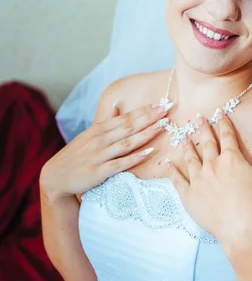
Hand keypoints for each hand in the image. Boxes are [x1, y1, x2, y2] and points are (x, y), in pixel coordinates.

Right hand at [40, 101, 169, 199]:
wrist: (55, 178)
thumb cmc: (75, 156)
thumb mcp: (88, 136)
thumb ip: (105, 123)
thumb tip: (117, 107)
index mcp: (99, 129)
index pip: (126, 117)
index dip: (144, 110)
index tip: (161, 102)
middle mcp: (100, 140)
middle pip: (129, 126)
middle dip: (149, 116)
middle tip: (167, 108)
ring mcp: (100, 155)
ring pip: (127, 142)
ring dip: (146, 133)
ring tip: (162, 126)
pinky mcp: (99, 171)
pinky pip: (121, 163)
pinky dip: (135, 157)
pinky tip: (149, 152)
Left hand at [165, 110, 251, 250]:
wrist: (242, 231)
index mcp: (231, 159)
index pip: (226, 135)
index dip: (223, 122)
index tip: (218, 112)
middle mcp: (212, 165)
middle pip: (206, 142)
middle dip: (202, 128)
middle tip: (197, 118)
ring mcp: (198, 180)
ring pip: (190, 157)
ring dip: (186, 145)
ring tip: (183, 137)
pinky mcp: (188, 195)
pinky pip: (177, 179)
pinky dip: (171, 170)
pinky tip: (168, 163)